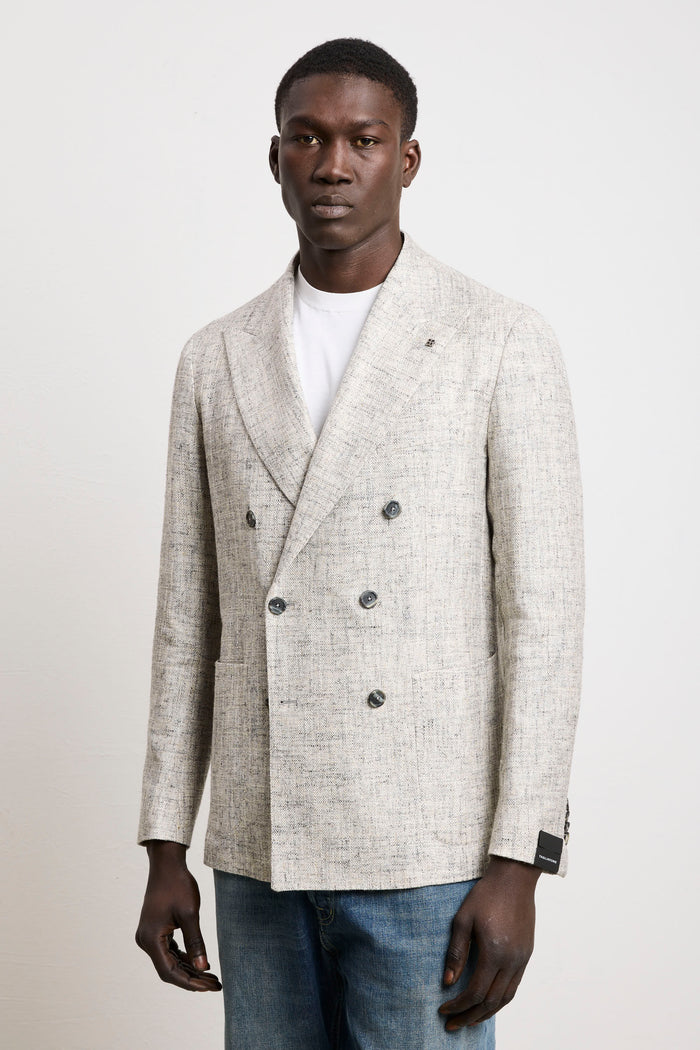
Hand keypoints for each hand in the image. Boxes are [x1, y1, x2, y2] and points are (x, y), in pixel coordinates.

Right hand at [135, 840, 221, 991]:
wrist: (167, 863)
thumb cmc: (178, 885)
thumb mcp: (190, 914)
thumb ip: (196, 943)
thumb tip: (202, 968)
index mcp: (151, 939)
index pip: (170, 972)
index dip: (190, 983)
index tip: (209, 987)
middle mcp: (145, 940)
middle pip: (169, 970)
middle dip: (192, 979)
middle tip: (215, 984)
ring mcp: (148, 935)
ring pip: (169, 961)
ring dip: (189, 969)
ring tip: (211, 977)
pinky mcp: (154, 930)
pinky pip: (168, 950)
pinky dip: (183, 958)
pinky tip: (200, 962)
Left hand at [438, 855, 539, 1029]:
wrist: (515, 879)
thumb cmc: (486, 895)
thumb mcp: (463, 919)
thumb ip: (456, 952)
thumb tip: (448, 981)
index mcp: (494, 952)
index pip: (475, 992)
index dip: (458, 1005)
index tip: (443, 1010)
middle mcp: (512, 960)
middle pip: (491, 1002)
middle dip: (470, 1016)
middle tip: (452, 1025)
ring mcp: (522, 959)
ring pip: (505, 998)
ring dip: (486, 1013)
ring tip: (469, 1019)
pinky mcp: (526, 954)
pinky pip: (514, 986)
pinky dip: (500, 999)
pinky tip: (488, 1000)